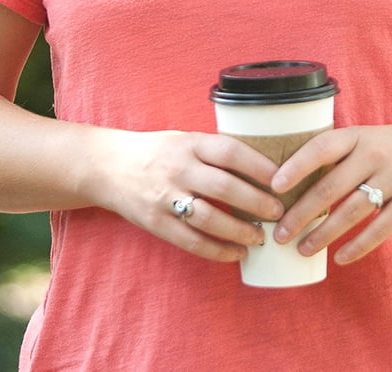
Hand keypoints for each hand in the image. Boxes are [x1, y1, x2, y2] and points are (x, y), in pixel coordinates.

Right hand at [88, 129, 284, 262]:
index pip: (231, 152)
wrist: (108, 167)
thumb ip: (214, 151)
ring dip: (239, 231)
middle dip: (257, 202)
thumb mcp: (185, 139)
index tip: (282, 179)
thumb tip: (261, 166)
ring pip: (210, 219)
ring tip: (260, 237)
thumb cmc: (157, 151)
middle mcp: (178, 169)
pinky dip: (217, 251)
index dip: (259, 166)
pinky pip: (192, 242)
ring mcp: (165, 198)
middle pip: (225, 187)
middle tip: (278, 213)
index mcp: (189, 143)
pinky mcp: (156, 223)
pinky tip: (236, 253)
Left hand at [269, 111, 391, 264]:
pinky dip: (359, 246)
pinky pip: (381, 228)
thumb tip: (296, 183)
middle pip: (330, 187)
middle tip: (279, 234)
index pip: (321, 148)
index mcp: (359, 135)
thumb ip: (340, 156)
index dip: (296, 166)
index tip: (273, 185)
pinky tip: (341, 257)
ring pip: (352, 211)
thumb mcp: (368, 137)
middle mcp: (375, 154)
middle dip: (301, 213)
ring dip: (324, 234)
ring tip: (303, 249)